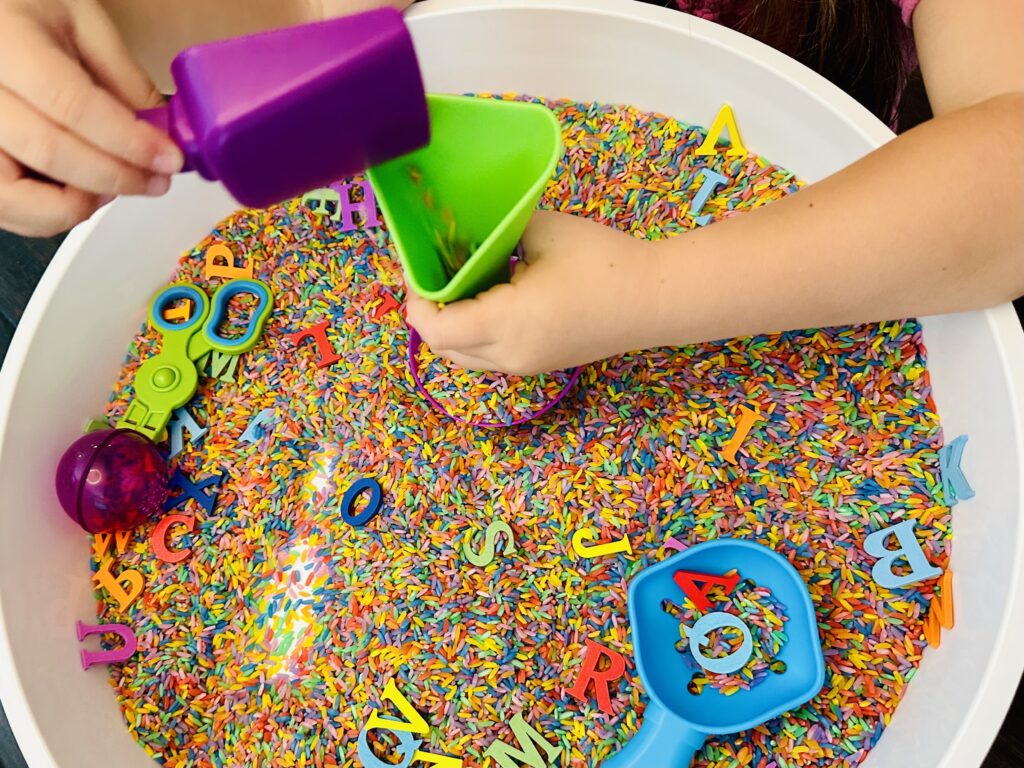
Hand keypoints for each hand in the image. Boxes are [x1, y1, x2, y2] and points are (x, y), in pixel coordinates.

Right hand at [0, 0, 182, 236]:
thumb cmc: (24, 11)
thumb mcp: (80, 22)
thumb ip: (122, 79)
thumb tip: (164, 135)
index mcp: (5, 45)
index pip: (69, 104)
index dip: (126, 141)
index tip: (169, 158)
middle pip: (48, 152)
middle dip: (116, 176)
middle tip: (157, 180)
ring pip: (18, 200)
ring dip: (78, 204)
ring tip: (112, 185)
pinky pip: (7, 210)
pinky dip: (50, 214)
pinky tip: (78, 189)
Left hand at [406, 210, 659, 375]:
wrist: (657, 298)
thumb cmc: (604, 260)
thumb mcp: (541, 231)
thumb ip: (497, 233)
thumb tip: (471, 235)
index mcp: (507, 323)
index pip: (436, 329)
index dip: (416, 301)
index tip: (418, 269)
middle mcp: (511, 355)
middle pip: (445, 348)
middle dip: (429, 314)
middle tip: (433, 275)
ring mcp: (527, 366)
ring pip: (467, 357)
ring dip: (453, 327)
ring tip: (461, 286)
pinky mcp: (542, 365)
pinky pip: (492, 356)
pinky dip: (477, 333)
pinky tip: (491, 298)